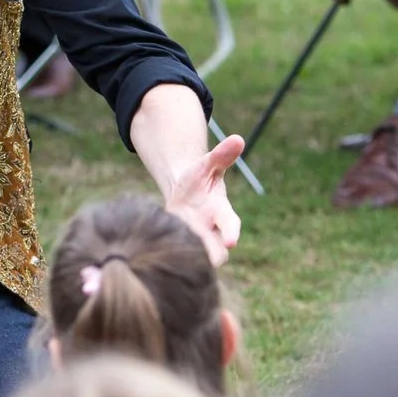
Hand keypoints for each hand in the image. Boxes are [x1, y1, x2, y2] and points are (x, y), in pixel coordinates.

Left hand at [161, 133, 244, 265]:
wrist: (183, 192)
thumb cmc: (199, 178)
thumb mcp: (208, 165)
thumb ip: (222, 155)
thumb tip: (238, 138)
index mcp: (221, 212)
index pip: (231, 225)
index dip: (232, 233)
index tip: (232, 242)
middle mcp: (212, 231)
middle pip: (218, 251)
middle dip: (212, 254)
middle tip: (201, 257)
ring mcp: (197, 241)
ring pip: (200, 257)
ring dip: (190, 257)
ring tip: (177, 255)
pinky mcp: (182, 246)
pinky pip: (180, 257)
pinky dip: (173, 256)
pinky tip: (159, 252)